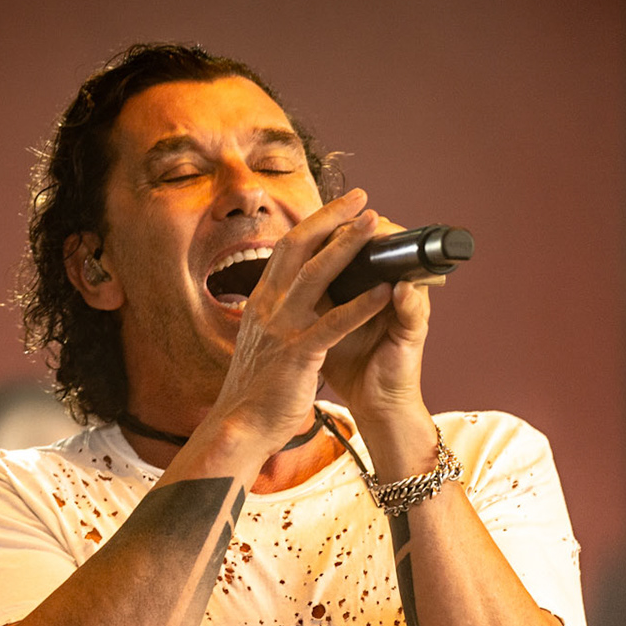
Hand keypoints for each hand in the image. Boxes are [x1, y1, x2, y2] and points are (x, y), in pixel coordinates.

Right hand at [211, 190, 393, 448]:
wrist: (240, 427)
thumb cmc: (257, 390)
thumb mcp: (263, 342)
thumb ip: (278, 318)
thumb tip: (293, 301)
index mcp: (261, 302)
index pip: (287, 249)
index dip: (313, 224)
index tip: (338, 207)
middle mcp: (268, 306)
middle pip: (300, 247)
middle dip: (332, 218)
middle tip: (361, 198)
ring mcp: (282, 328)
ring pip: (317, 275)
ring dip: (348, 247)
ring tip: (374, 226)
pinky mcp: (298, 354)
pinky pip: (334, 323)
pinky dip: (361, 305)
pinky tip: (385, 291)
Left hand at [320, 215, 431, 419]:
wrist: (376, 406)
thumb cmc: (350, 366)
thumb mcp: (322, 324)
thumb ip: (314, 297)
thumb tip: (285, 269)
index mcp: (366, 289)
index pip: (358, 248)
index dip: (342, 226)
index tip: (324, 208)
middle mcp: (390, 293)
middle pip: (386, 248)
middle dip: (367, 226)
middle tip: (356, 201)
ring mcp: (405, 311)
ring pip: (406, 270)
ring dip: (392, 250)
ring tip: (376, 229)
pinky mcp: (415, 335)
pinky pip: (414, 311)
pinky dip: (406, 298)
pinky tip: (395, 287)